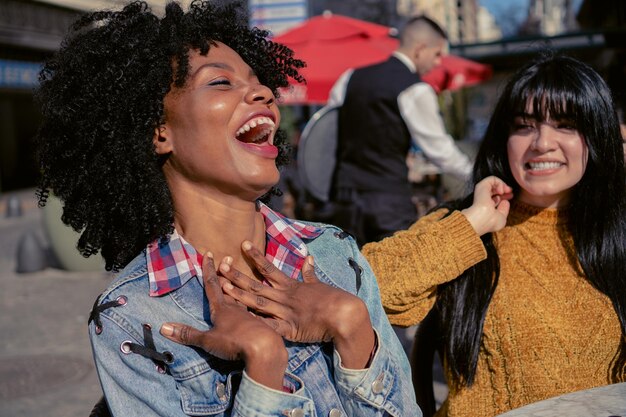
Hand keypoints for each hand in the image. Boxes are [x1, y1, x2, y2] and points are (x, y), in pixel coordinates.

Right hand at [159, 252, 287, 389]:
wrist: (266, 349)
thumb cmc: (234, 342)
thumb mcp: (208, 340)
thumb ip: (187, 334)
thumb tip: (163, 327)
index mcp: (222, 309)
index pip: (213, 285)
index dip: (209, 270)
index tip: (208, 254)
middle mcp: (238, 308)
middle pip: (231, 287)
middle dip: (227, 273)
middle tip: (228, 258)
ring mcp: (252, 315)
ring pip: (245, 297)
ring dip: (241, 287)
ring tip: (241, 277)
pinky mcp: (264, 325)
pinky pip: (258, 312)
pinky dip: (255, 307)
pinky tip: (258, 308)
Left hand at [218, 241, 375, 368]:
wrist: (345, 315)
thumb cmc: (334, 299)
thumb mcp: (319, 284)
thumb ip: (310, 273)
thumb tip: (309, 258)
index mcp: (291, 287)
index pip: (269, 268)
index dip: (254, 256)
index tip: (241, 244)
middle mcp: (285, 297)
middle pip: (257, 284)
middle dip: (238, 275)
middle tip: (221, 265)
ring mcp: (286, 312)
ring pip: (259, 302)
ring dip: (241, 295)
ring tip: (224, 287)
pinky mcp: (289, 328)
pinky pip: (270, 327)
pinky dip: (257, 325)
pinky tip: (242, 323)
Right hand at [461, 176, 512, 235]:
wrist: (483, 218)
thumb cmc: (491, 221)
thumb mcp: (501, 217)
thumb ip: (504, 209)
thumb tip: (505, 201)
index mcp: (486, 207)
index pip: (495, 198)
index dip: (504, 196)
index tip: (511, 196)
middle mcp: (483, 199)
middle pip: (495, 190)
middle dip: (505, 189)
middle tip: (510, 191)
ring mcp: (482, 192)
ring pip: (493, 183)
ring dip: (502, 184)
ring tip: (506, 190)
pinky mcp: (482, 186)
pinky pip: (492, 179)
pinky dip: (499, 182)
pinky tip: (501, 190)